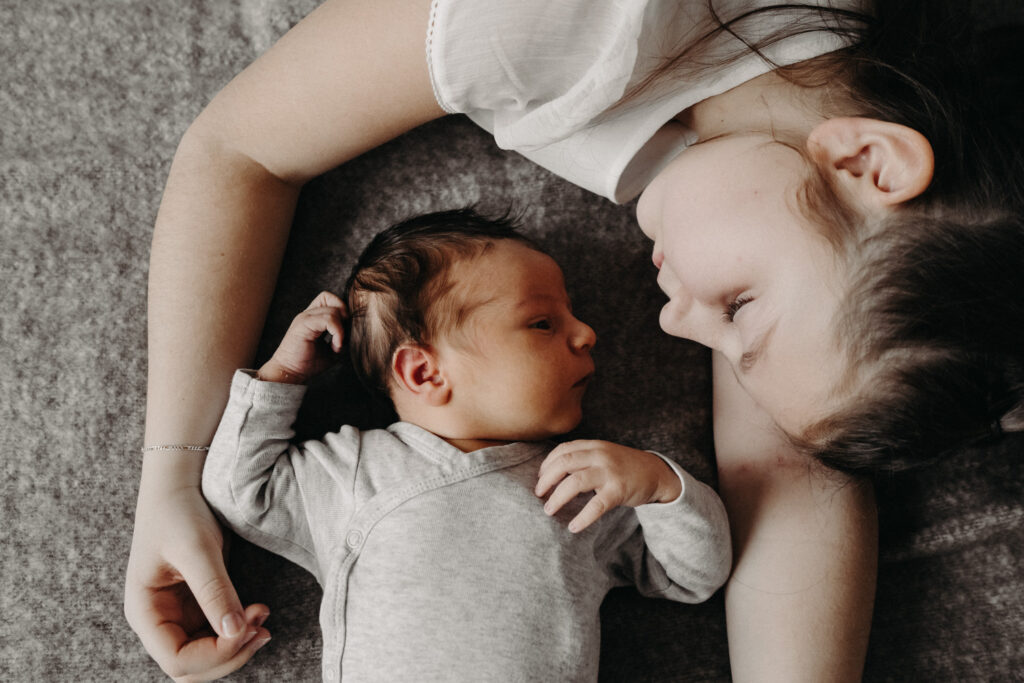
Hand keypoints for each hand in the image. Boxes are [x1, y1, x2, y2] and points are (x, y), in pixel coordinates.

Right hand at [125, 484, 270, 681]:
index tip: (245, 629)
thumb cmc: (177, 511)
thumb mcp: (196, 548)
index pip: (176, 660)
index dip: (214, 655)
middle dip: (230, 654)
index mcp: (145, 612)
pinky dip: (241, 630)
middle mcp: (159, 620)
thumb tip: (235, 632)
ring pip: (209, 654)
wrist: (180, 484)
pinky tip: (259, 612)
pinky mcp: (200, 604)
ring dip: (239, 644)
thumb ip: (214, 591)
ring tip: (263, 617)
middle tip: (262, 628)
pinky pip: (220, 633)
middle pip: (193, 666)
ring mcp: (179, 615)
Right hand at [258, 291, 346, 383]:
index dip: (341, 309)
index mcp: (313, 318)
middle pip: (332, 300)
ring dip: (341, 329)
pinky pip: (329, 320)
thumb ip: (343, 338)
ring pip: (333, 310)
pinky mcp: (303, 324)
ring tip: (337, 346)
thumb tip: (356, 332)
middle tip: (343, 336)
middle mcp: (308, 314)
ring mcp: (305, 318)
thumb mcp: (332, 350)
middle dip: (344, 316)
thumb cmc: (308, 364)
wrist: (289, 372)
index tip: (345, 330)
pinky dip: (337, 332)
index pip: (329, 299)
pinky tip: (335, 346)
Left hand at [535, 440, 681, 532]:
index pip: (563, 450)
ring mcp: (609, 472)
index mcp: (593, 446)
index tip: (540, 478)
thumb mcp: (603, 454)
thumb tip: (551, 473)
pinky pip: (596, 505)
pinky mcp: (619, 490)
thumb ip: (582, 458)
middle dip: (546, 480)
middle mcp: (600, 455)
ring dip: (557, 497)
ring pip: (575, 482)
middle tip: (538, 494)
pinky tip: (574, 527)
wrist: (655, 473)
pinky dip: (583, 518)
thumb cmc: (623, 466)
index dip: (546, 464)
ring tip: (549, 510)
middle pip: (564, 463)